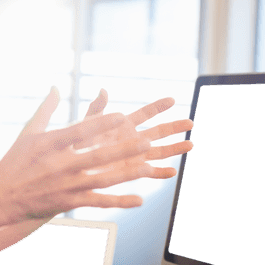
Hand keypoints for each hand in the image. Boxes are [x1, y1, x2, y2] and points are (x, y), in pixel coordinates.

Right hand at [0, 88, 192, 220]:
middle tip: (146, 141)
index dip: (102, 123)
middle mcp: (59, 164)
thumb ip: (46, 109)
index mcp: (50, 144)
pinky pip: (98, 202)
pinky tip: (138, 199)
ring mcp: (65, 185)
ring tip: (148, 168)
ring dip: (126, 174)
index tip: (122, 115)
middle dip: (123, 149)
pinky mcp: (68, 202)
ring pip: (102, 179)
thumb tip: (56, 86)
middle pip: (96, 155)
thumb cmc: (14, 162)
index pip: (80, 131)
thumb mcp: (28, 132)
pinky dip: (119, 201)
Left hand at [78, 88, 193, 181]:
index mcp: (125, 125)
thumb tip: (103, 90)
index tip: (172, 99)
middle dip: (175, 127)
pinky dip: (160, 173)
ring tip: (190, 145)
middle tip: (191, 122)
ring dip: (175, 149)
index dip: (158, 107)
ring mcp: (135, 156)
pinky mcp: (132, 171)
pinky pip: (149, 173)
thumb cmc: (78, 143)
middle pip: (159, 132)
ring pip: (159, 152)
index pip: (146, 114)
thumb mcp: (87, 124)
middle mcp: (133, 139)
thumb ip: (97, 109)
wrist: (73, 166)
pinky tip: (172, 172)